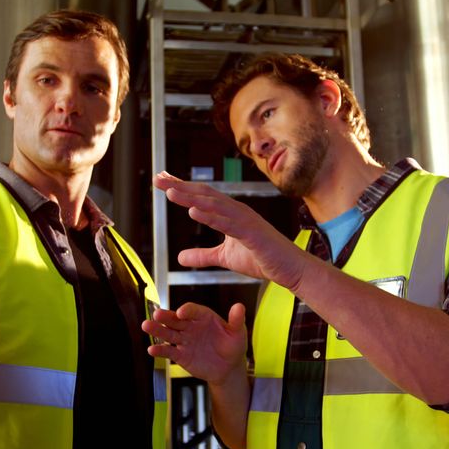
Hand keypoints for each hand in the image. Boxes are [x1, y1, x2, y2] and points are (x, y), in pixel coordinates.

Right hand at [143, 303, 247, 384]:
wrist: (228, 367)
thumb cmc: (233, 346)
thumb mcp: (237, 332)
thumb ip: (236, 320)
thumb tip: (239, 306)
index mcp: (203, 317)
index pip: (192, 310)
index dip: (186, 310)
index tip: (181, 312)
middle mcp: (191, 326)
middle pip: (176, 319)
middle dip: (166, 316)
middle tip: (156, 314)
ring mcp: (184, 340)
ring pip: (168, 333)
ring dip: (157, 330)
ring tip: (146, 326)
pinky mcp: (180, 355)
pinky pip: (169, 351)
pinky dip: (160, 350)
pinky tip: (152, 349)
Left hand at [154, 172, 312, 289]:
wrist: (289, 268)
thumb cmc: (261, 259)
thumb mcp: (225, 258)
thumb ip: (203, 256)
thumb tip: (179, 257)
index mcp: (230, 214)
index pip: (201, 197)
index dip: (181, 188)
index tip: (161, 182)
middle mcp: (236, 211)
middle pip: (204, 195)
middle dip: (181, 186)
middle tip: (159, 179)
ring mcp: (245, 220)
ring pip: (214, 205)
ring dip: (192, 198)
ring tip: (171, 192)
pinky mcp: (251, 232)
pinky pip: (228, 223)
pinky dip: (210, 216)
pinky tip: (194, 211)